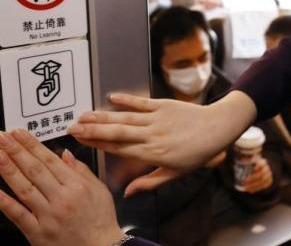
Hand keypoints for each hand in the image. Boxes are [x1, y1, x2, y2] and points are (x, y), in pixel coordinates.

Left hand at [0, 129, 123, 245]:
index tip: (20, 133)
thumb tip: (64, 154)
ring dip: (9, 170)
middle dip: (17, 151)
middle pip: (35, 170)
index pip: (49, 160)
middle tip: (3, 137)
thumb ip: (81, 171)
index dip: (32, 145)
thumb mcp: (99, 190)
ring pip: (24, 189)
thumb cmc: (100, 220)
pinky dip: (6, 204)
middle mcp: (61, 198)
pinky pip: (19, 216)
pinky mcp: (37, 233)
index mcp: (76, 186)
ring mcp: (48, 216)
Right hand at [68, 91, 256, 192]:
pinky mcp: (164, 105)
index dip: (98, 144)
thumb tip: (127, 193)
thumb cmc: (198, 153)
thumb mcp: (175, 173)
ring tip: (84, 114)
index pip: (119, 149)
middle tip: (72, 126)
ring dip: (104, 115)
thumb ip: (149, 182)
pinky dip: (127, 99)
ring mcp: (158, 118)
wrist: (218, 128)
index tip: (80, 141)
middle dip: (93, 129)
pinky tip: (111, 97)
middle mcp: (152, 135)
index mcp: (153, 153)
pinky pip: (142, 102)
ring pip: (126, 117)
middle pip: (117, 132)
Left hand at [239, 157, 272, 193]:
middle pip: (262, 173)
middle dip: (253, 178)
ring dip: (254, 185)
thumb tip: (232, 161)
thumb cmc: (252, 166)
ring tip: (246, 188)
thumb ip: (244, 162)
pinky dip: (256, 189)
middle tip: (245, 181)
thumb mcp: (249, 162)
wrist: (262, 170)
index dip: (259, 166)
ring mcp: (269, 175)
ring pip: (263, 181)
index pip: (262, 163)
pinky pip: (263, 186)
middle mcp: (267, 168)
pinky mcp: (269, 181)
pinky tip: (250, 190)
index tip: (253, 169)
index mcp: (262, 162)